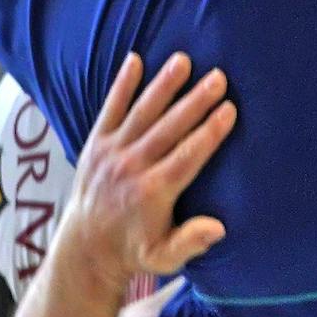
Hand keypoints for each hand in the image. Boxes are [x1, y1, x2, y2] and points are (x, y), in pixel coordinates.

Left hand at [63, 53, 235, 281]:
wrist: (86, 247)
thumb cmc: (134, 250)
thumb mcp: (164, 257)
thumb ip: (190, 241)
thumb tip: (218, 228)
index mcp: (153, 192)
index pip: (188, 156)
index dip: (209, 132)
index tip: (229, 110)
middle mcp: (132, 167)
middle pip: (169, 128)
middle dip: (195, 102)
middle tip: (219, 78)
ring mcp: (112, 152)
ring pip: (142, 113)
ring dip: (164, 86)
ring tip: (183, 61)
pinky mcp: (96, 143)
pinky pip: (110, 109)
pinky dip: (121, 85)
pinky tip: (135, 59)